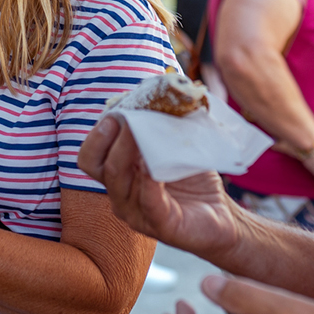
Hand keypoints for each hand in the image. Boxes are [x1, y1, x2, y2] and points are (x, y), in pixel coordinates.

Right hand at [78, 115, 245, 260]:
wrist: (222, 216)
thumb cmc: (194, 179)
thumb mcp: (175, 148)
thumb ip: (163, 125)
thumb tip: (165, 88)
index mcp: (119, 177)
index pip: (90, 156)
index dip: (97, 133)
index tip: (118, 110)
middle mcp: (121, 196)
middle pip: (95, 165)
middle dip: (106, 136)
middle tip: (124, 116)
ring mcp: (137, 213)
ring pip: (117, 180)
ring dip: (126, 150)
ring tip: (140, 129)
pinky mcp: (161, 225)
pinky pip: (148, 201)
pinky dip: (149, 180)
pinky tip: (153, 164)